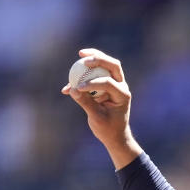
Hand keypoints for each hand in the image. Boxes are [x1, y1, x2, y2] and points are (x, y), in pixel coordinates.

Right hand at [61, 48, 141, 168]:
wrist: (115, 135)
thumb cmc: (109, 129)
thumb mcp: (97, 118)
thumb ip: (86, 103)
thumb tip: (72, 89)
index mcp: (122, 95)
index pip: (108, 83)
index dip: (92, 83)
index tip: (78, 88)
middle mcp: (121, 87)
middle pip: (113, 65)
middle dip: (99, 58)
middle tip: (83, 56)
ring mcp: (115, 85)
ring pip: (107, 65)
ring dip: (94, 58)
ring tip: (80, 54)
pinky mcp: (107, 86)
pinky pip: (96, 75)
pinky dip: (84, 76)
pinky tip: (67, 86)